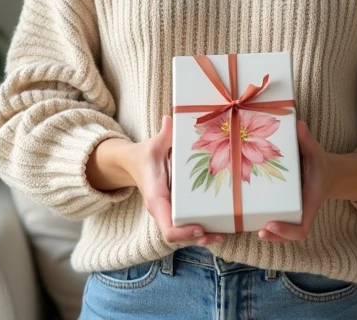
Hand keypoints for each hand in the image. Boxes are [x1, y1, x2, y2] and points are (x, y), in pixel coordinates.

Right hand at [126, 115, 223, 246]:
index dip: (183, 231)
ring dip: (201, 237)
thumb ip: (164, 135)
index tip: (199, 227)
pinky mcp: (173, 210)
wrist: (133, 164)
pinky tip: (218, 226)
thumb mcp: (154, 145)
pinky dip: (200, 228)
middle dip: (197, 238)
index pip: (167, 225)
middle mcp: (161, 209)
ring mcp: (167, 212)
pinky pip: (185, 224)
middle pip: (177, 234)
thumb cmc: (146, 155)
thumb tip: (170, 119)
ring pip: (182, 233)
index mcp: (156, 197)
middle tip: (219, 235)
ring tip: (222, 234)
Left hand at [259, 120, 328, 242]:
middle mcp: (300, 211)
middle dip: (276, 236)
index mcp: (310, 202)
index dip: (287, 231)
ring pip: (281, 232)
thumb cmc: (317, 163)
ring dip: (269, 235)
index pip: (303, 227)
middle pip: (289, 234)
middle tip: (261, 232)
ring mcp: (291, 212)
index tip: (271, 225)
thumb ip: (307, 141)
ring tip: (252, 229)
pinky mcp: (283, 208)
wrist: (324, 173)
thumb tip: (299, 125)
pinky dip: (264, 223)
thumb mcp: (315, 151)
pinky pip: (275, 220)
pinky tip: (249, 218)